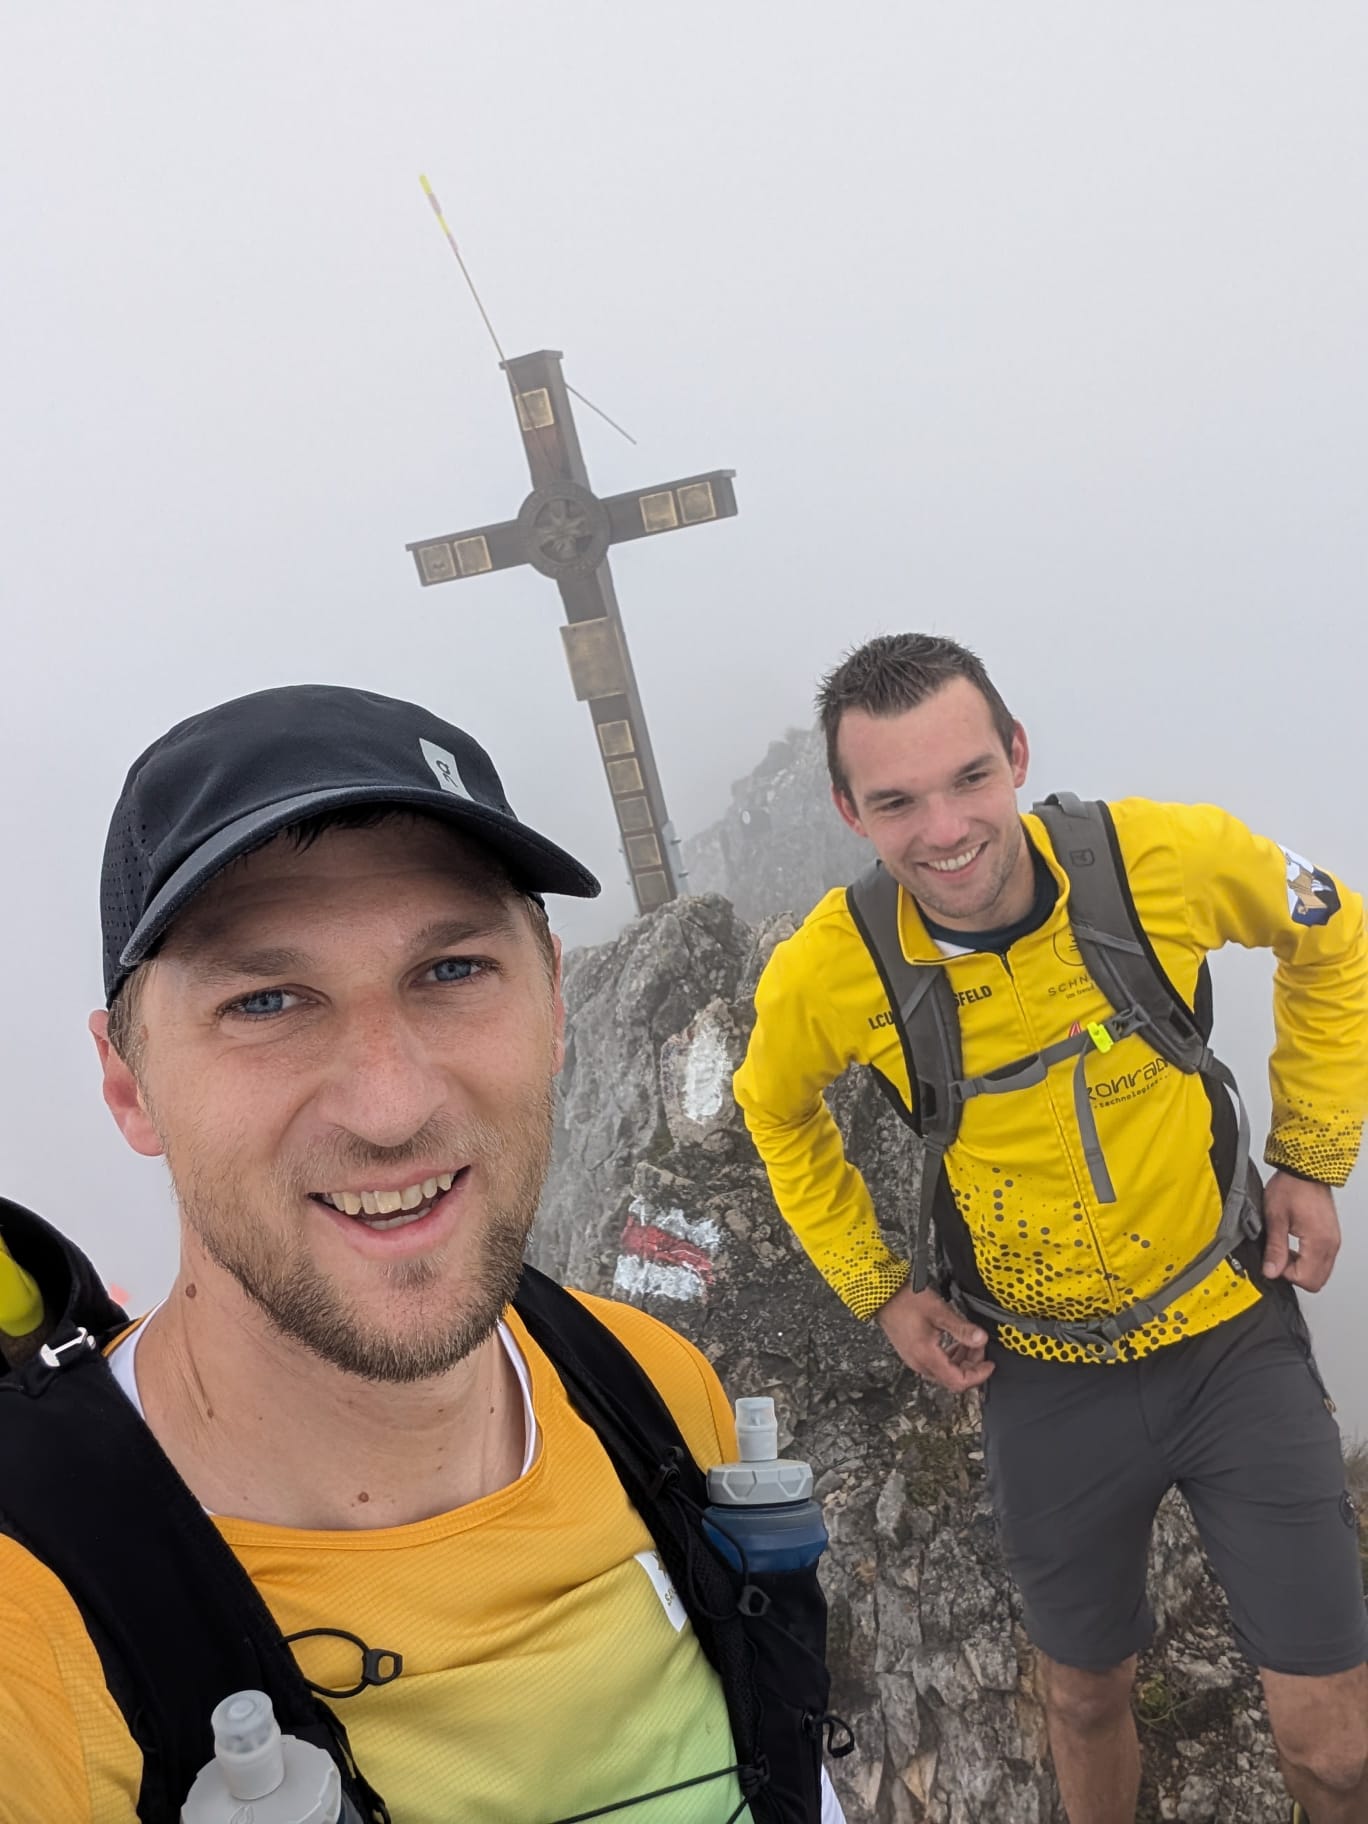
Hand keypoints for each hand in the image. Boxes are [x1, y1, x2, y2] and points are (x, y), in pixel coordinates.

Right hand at [875, 1282, 993, 1391]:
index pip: (958, 1381)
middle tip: (979, 1346)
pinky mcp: (913, 1353)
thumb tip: (981, 1339)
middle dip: (972, 1366)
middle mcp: (920, 1364)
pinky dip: (950, 1357)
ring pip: (945, 1372)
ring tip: (969, 1341)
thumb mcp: (939, 1312)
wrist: (883, 1295)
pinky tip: (954, 1341)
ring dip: (962, 1361)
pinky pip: (936, 1364)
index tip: (990, 1364)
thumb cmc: (906, 1301)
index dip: (978, 1376)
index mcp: (927, 1357)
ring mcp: (915, 1360)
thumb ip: (962, 1329)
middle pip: (953, 1379)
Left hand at [1261, 1171, 1339, 1291]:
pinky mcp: (1331, 1236)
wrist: (1305, 1170)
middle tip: (1279, 1257)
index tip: (1274, 1260)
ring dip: (1301, 1267)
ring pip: (1321, 1272)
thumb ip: (1274, 1248)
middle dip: (1294, 1274)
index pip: (1306, 1279)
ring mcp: (1333, 1241)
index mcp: (1318, 1242)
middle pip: (1316, 1281)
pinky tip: (1295, 1245)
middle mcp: (1331, 1244)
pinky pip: (1323, 1259)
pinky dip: (1308, 1259)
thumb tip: (1271, 1271)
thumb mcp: (1275, 1218)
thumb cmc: (1292, 1187)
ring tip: (1285, 1248)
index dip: (1285, 1274)